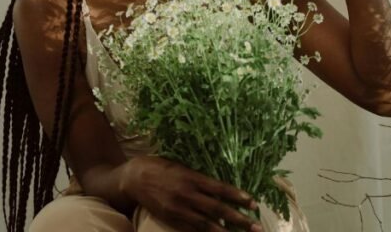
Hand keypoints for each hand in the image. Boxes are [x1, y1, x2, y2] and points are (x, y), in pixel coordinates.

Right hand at [124, 156, 262, 231]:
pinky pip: (192, 230)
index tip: (253, 204)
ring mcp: (179, 209)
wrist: (134, 178)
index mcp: (191, 177)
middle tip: (256, 227)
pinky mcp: (172, 219)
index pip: (220, 189)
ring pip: (207, 224)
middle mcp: (187, 194)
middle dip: (239, 219)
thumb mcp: (180, 166)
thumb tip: (219, 188)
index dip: (238, 197)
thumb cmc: (159, 167)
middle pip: (218, 209)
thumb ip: (198, 177)